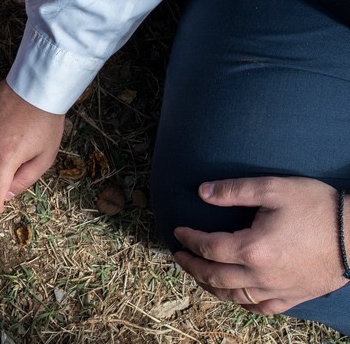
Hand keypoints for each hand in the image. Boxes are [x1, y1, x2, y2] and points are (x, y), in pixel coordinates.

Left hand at [173, 176, 349, 314]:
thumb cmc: (318, 207)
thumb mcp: (274, 188)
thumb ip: (234, 190)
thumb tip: (202, 191)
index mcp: (252, 248)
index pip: (208, 247)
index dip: (189, 239)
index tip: (178, 232)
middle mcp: (261, 275)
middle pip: (214, 276)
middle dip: (191, 266)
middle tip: (179, 256)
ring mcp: (278, 290)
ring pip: (233, 296)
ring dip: (210, 285)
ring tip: (199, 274)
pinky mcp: (294, 297)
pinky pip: (260, 307)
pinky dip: (241, 302)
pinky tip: (235, 295)